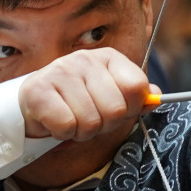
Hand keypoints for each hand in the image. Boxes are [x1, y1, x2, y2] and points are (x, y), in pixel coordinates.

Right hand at [17, 48, 152, 141]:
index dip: (131, 108)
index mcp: (109, 57)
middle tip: (90, 118)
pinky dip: (63, 133)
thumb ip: (136, 97)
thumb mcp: (111, 97)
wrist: (34, 103)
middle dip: (105, 125)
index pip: (137, 87)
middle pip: (116, 110)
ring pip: (91, 122)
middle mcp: (85, 59)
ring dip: (82, 131)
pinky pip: (67, 126)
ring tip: (72, 119)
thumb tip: (156, 97)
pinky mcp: (38, 90)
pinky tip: (56, 122)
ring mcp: (60, 71)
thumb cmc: (78, 101)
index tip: (118, 110)